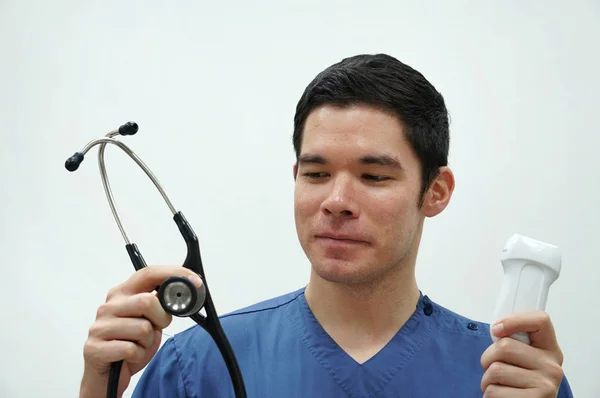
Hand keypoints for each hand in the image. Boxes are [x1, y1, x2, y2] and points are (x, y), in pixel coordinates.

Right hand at [79, 265, 203, 397]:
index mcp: (122, 293)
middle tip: (156, 328)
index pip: (149, 273)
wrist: (108, 375)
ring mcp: (99, 326)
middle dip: (161, 318)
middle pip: (147, 301)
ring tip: (138, 344)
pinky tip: (129, 356)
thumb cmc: (130, 343)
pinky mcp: (94, 348)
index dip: (174, 274)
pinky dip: (138, 355)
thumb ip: (159, 304)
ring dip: (148, 341)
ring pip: (142, 328)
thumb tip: (183, 290)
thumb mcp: (149, 320)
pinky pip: (131, 349)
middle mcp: (108, 306)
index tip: (195, 282)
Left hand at [480, 311, 563, 396]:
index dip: (514, 320)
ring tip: (498, 385)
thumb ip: (515, 343)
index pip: (541, 320)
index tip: (496, 330)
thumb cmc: (519, 382)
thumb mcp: (524, 359)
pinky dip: (489, 395)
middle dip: (487, 358)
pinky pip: (494, 391)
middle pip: (504, 346)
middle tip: (492, 368)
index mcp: (550, 350)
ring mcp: (545, 386)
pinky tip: (502, 396)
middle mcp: (552, 367)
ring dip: (486, 380)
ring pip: (495, 370)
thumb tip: (497, 330)